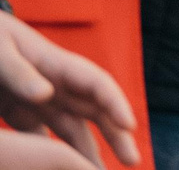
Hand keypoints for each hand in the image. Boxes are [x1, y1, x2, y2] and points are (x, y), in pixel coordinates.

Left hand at [0, 12, 138, 166]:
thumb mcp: (0, 52)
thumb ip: (20, 72)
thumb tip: (46, 94)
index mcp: (57, 65)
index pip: (97, 83)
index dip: (116, 102)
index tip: (129, 125)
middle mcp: (56, 84)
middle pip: (95, 110)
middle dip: (116, 133)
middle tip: (133, 161)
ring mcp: (41, 100)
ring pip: (73, 129)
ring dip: (88, 151)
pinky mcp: (20, 114)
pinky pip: (42, 137)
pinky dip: (53, 156)